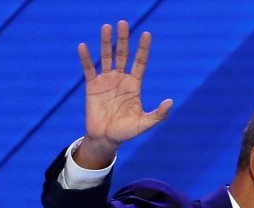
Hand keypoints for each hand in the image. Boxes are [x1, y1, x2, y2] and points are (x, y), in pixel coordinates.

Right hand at [75, 20, 172, 167]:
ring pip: (106, 57)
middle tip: (123, 23)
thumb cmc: (127, 132)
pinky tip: (84, 46)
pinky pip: (89, 69)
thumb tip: (170, 102)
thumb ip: (159, 114)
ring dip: (106, 42)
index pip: (140, 62)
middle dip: (123, 39)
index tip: (146, 34)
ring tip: (106, 27)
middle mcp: (121, 79)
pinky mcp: (92, 86)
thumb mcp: (145, 123)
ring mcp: (106, 81)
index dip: (143, 49)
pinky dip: (86, 58)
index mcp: (134, 85)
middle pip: (123, 55)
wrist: (106, 139)